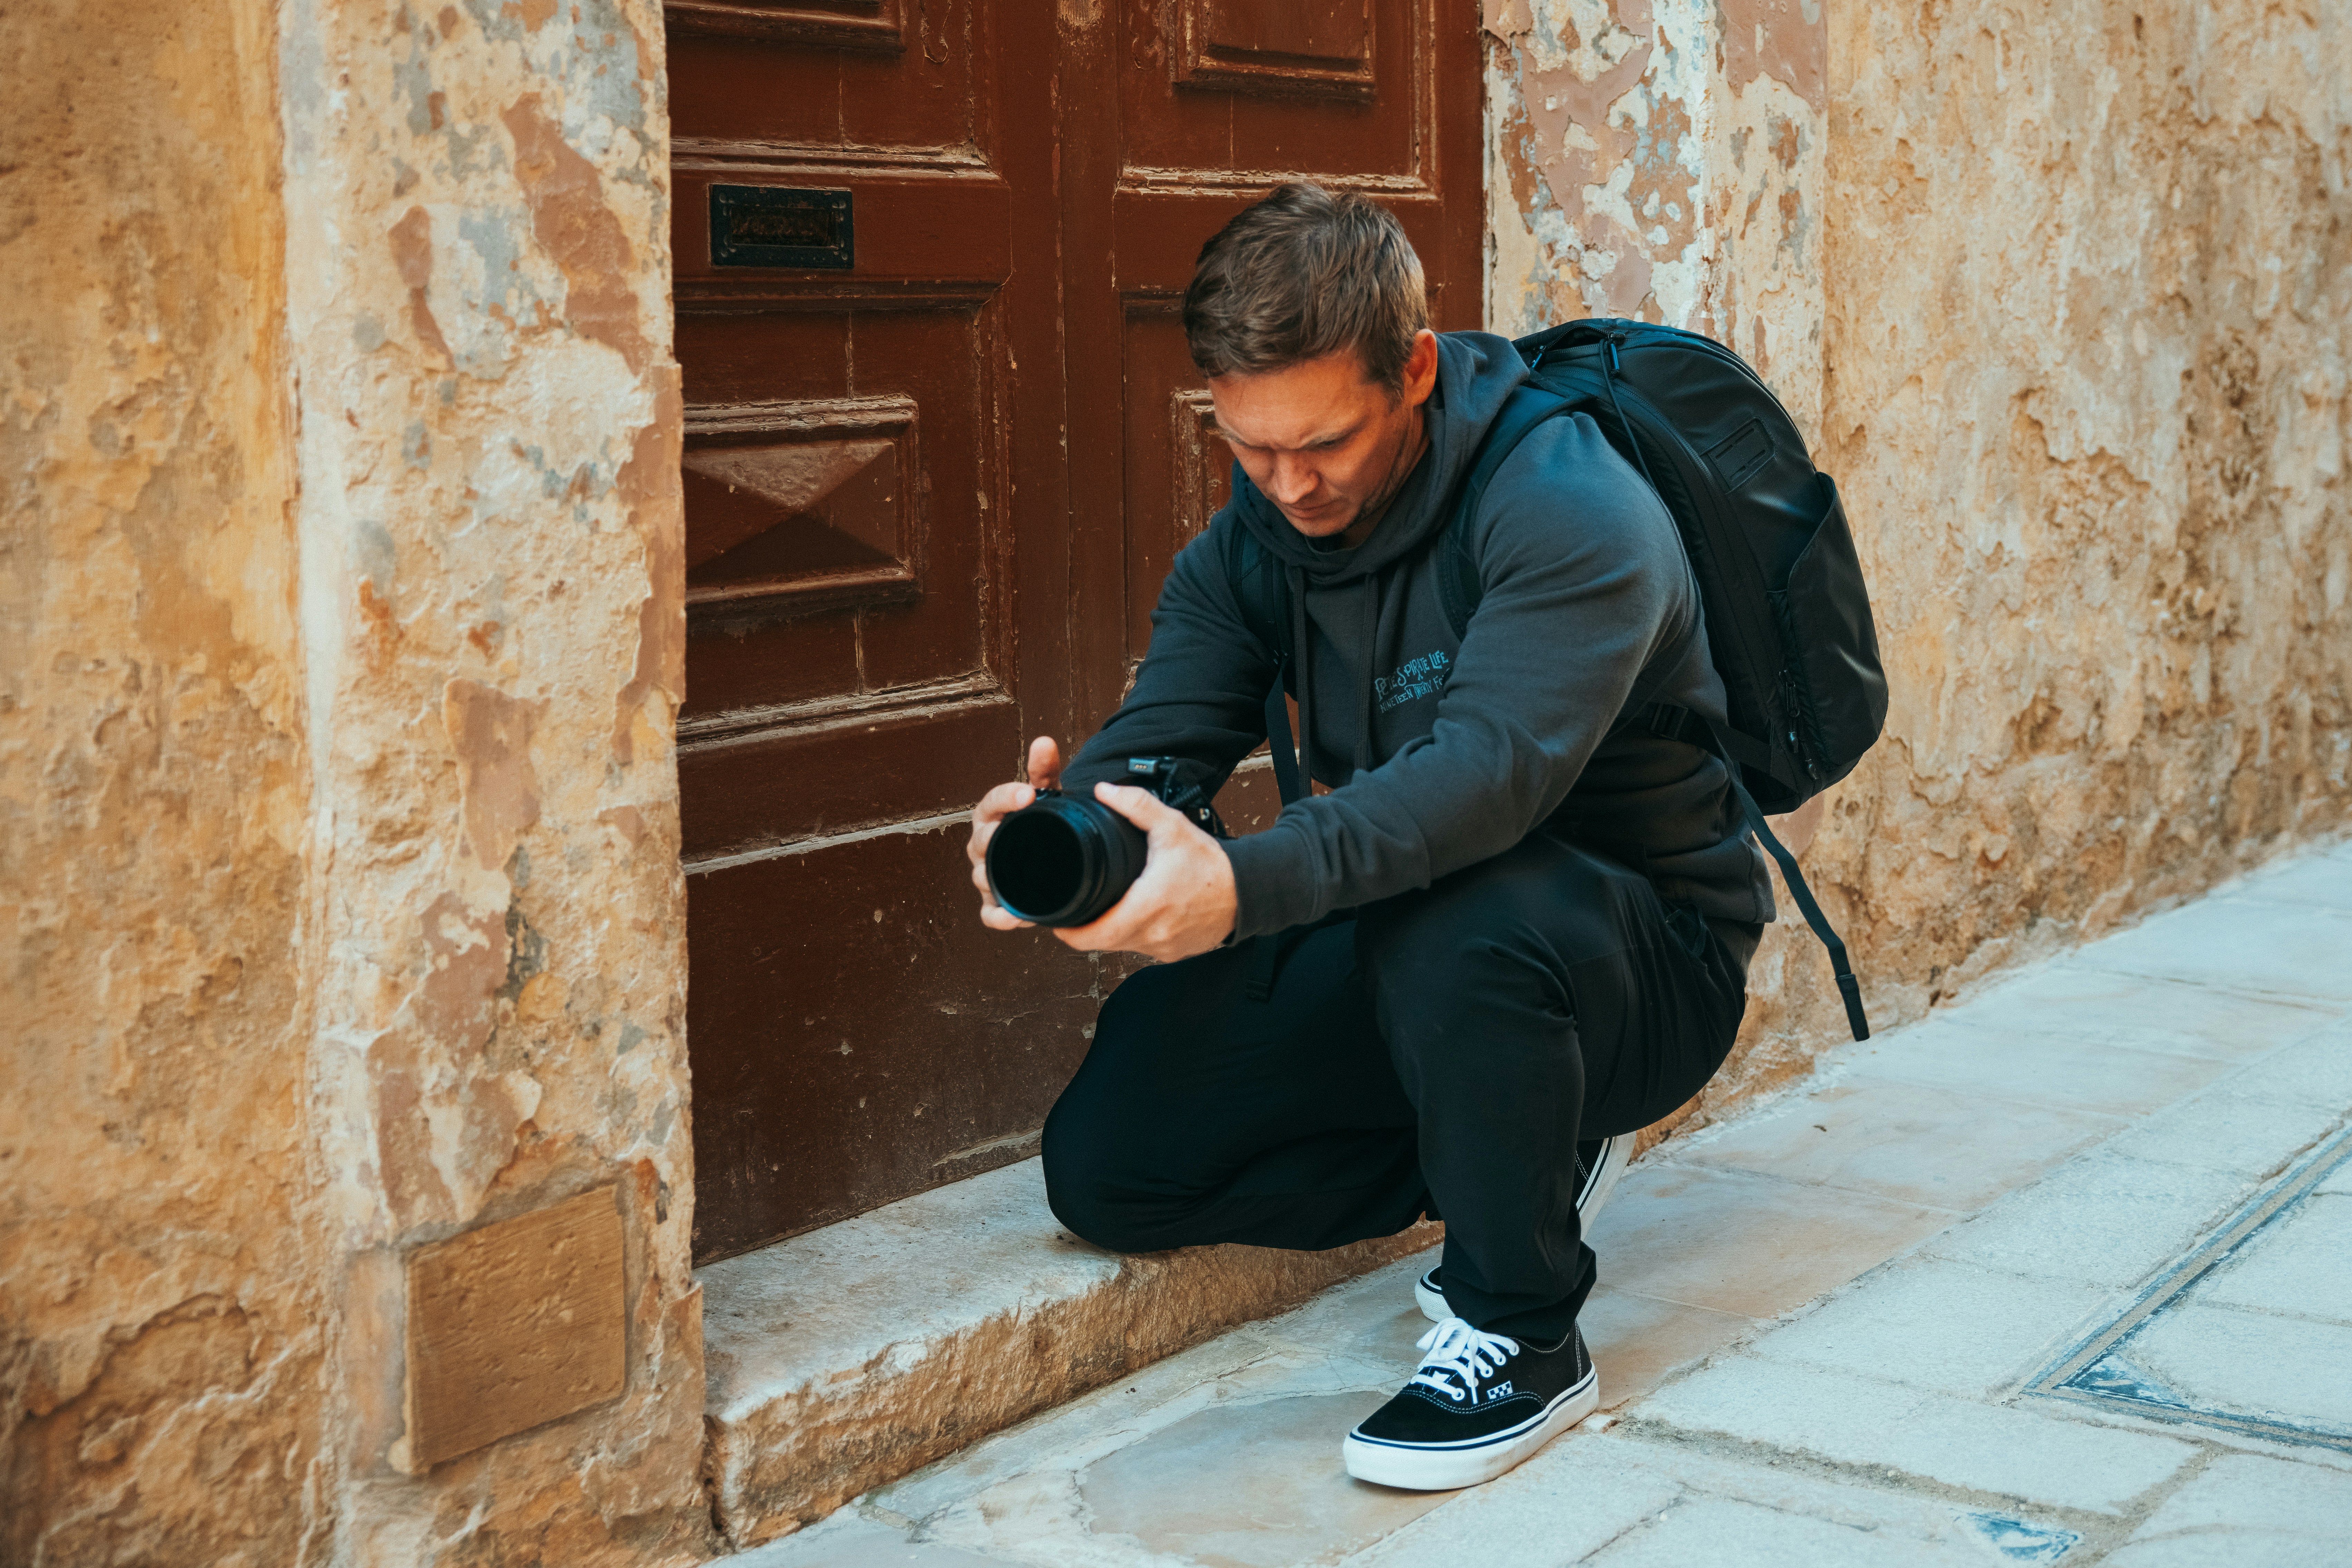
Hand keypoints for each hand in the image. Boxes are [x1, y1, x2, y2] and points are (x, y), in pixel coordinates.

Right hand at [969, 736, 1062, 930]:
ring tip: (1018, 878)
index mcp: (992, 815)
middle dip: (992, 839)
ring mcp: (987, 875)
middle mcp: (983, 845)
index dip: (1006, 796)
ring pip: (983, 877)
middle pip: (981, 842)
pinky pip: (989, 914)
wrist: (1044, 855)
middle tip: (1010, 834)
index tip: (1027, 793)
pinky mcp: (995, 903)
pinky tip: (1013, 918)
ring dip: (995, 878)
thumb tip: (1044, 742)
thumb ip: (1043, 771)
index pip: (991, 802)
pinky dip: (998, 917)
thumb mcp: (1044, 796)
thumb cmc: (1037, 822)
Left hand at [1051, 781, 1236, 962]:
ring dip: (1112, 929)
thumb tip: (1103, 790)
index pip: (1093, 936)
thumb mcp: (1173, 827)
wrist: (1248, 891)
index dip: (1069, 931)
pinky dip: (1135, 934)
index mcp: (1146, 907)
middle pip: (1102, 942)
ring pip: (1122, 946)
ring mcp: (1162, 948)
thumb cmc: (1211, 863)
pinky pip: (1142, 948)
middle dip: (1087, 927)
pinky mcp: (1173, 954)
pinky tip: (1139, 914)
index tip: (1057, 920)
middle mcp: (1152, 935)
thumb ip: (1136, 806)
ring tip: (1109, 905)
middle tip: (1078, 905)